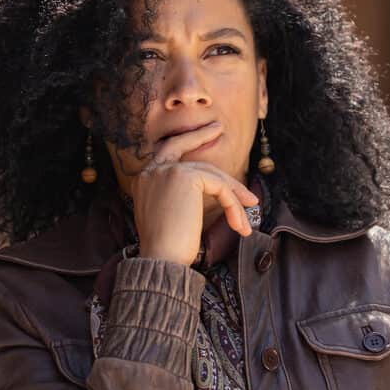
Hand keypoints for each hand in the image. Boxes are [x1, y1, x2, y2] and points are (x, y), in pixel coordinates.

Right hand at [130, 122, 258, 265]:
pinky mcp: (185, 176)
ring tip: (245, 222)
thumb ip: (180, 197)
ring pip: (210, 175)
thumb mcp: (170, 216)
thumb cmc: (166, 249)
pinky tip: (239, 224)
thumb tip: (211, 189)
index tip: (202, 134)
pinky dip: (233, 204)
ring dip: (233, 197)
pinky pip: (219, 186)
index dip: (185, 142)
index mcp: (144, 180)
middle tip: (218, 129)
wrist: (161, 260)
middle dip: (201, 136)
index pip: (166, 154)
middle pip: (182, 147)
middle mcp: (152, 171)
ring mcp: (167, 171)